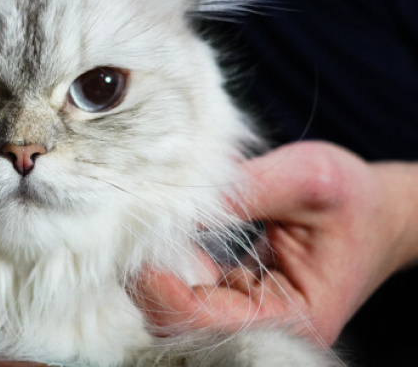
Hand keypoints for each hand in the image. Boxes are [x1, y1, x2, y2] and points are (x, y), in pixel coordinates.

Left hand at [132, 141, 417, 344]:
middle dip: (149, 281)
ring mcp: (246, 314)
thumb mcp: (307, 179)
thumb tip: (176, 201)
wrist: (379, 211)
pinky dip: (168, 261)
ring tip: (141, 226)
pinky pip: (185, 288)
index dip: (164, 291)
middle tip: (128, 232)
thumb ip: (244, 190)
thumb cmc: (355, 199)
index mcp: (294, 319)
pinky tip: (163, 230)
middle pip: (181, 323)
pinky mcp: (232, 295)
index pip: (205, 323)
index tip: (140, 250)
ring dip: (154, 269)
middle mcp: (265, 328)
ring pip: (176, 308)